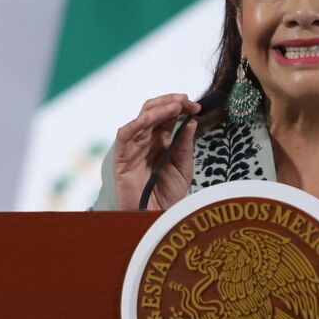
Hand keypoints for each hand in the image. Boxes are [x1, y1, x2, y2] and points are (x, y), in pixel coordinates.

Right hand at [113, 93, 200, 210]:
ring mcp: (134, 148)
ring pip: (141, 118)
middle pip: (154, 112)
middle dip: (171, 102)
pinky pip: (125, 135)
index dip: (181, 107)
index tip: (197, 107)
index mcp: (161, 142)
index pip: (168, 116)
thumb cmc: (167, 196)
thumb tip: (191, 122)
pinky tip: (151, 118)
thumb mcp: (183, 168)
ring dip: (158, 109)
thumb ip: (185, 146)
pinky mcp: (122, 157)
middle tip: (187, 101)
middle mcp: (147, 141)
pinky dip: (136, 123)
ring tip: (175, 106)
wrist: (156, 217)